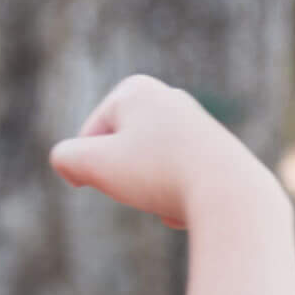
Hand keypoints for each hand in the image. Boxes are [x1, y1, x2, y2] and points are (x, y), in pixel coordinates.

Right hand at [48, 74, 274, 229]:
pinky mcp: (214, 149)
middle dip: (126, 178)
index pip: (88, 140)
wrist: (230, 195)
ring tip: (173, 196)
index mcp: (135, 89)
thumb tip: (72, 164)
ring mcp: (194, 122)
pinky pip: (176, 181)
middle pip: (119, 154)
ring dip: (151, 192)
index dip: (95, 167)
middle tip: (148, 185)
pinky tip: (193, 204)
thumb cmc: (158, 173)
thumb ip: (65, 157)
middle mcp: (167, 97)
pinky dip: (176, 196)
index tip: (124, 173)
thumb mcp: (93, 164)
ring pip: (147, 171)